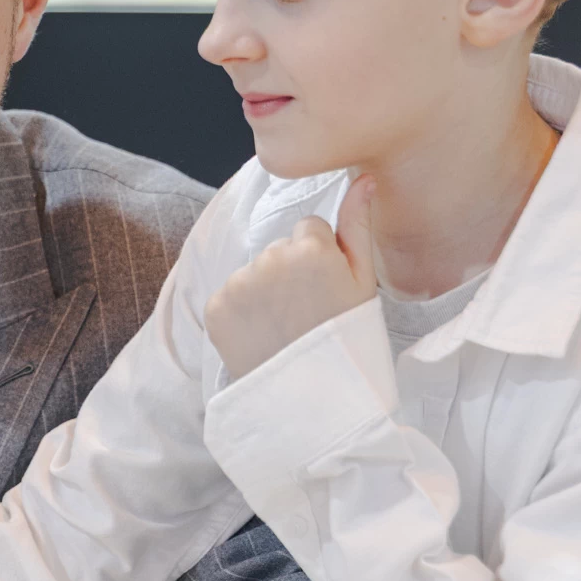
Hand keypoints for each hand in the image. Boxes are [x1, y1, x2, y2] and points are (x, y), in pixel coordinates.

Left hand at [204, 171, 376, 377]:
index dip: (321, 259)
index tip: (327, 291)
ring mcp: (238, 283)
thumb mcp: (364, 284)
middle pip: (280, 249)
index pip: (310, 229)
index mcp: (310, 247)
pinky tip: (263, 336)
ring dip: (265, 292)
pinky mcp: (215, 307)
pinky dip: (242, 313)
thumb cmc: (349, 341)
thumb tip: (362, 179)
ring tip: (286, 328)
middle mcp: (270, 257)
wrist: (314, 402)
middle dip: (291, 274)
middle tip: (308, 314)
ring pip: (254, 272)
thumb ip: (357, 225)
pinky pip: (231, 296)